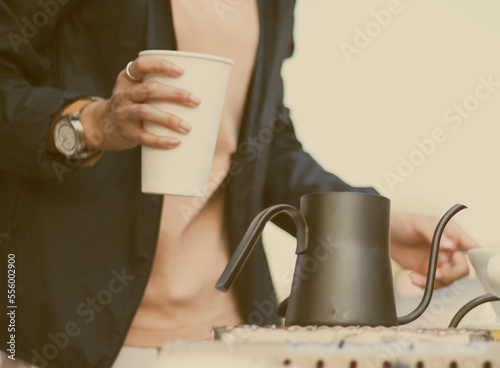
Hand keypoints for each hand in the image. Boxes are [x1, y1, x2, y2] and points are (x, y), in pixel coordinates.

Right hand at [80, 56, 200, 150]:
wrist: (103, 126)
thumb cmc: (134, 104)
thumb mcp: (138, 90)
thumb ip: (160, 88)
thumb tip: (204, 92)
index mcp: (128, 78)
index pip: (141, 65)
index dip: (161, 66)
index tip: (181, 71)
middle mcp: (123, 93)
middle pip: (149, 89)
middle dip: (175, 94)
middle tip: (196, 101)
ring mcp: (123, 113)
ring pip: (146, 112)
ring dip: (169, 119)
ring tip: (188, 127)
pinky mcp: (126, 132)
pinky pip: (143, 137)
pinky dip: (160, 140)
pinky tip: (176, 142)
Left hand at [390, 211, 479, 288]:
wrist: (384, 234)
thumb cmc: (402, 221)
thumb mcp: (418, 222)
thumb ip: (434, 233)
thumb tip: (450, 245)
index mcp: (451, 233)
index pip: (471, 246)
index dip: (473, 257)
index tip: (460, 264)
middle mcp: (448, 248)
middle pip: (462, 268)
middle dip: (451, 273)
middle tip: (438, 273)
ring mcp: (437, 260)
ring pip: (448, 278)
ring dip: (436, 281)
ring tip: (418, 276)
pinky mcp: (426, 270)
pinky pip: (433, 283)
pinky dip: (425, 284)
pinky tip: (412, 277)